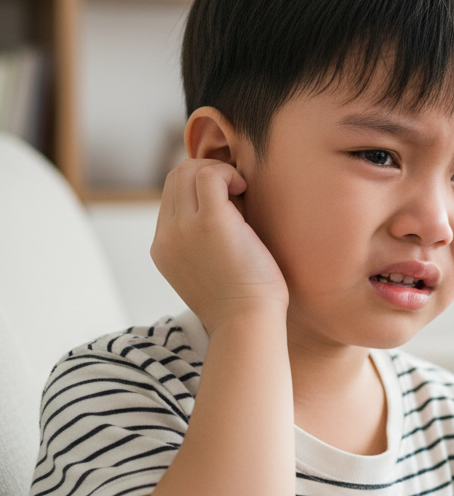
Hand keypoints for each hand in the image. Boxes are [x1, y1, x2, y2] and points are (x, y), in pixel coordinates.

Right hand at [151, 158, 288, 332]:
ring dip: (218, 171)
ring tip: (241, 192)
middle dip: (208, 173)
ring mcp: (184, 229)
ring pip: (186, 171)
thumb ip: (205, 241)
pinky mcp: (210, 223)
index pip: (171, 196)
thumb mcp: (210, 270)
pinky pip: (209, 175)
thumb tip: (229, 205)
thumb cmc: (243, 302)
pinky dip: (228, 174)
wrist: (247, 324)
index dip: (200, 187)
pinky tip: (245, 190)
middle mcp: (167, 236)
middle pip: (175, 177)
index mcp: (164, 247)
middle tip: (237, 193)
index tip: (229, 201)